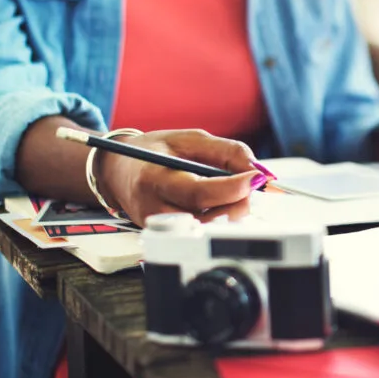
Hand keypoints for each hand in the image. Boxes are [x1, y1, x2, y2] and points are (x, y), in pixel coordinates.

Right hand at [96, 129, 265, 225]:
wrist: (118, 171)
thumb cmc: (155, 152)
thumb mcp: (189, 139)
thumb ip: (227, 151)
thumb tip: (259, 170)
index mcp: (154, 178)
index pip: (198, 192)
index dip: (232, 188)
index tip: (257, 178)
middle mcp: (153, 209)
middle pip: (206, 218)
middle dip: (239, 202)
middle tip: (252, 184)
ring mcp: (159, 229)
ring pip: (209, 230)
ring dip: (232, 211)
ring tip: (236, 191)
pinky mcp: (166, 238)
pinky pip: (202, 233)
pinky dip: (221, 219)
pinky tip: (223, 203)